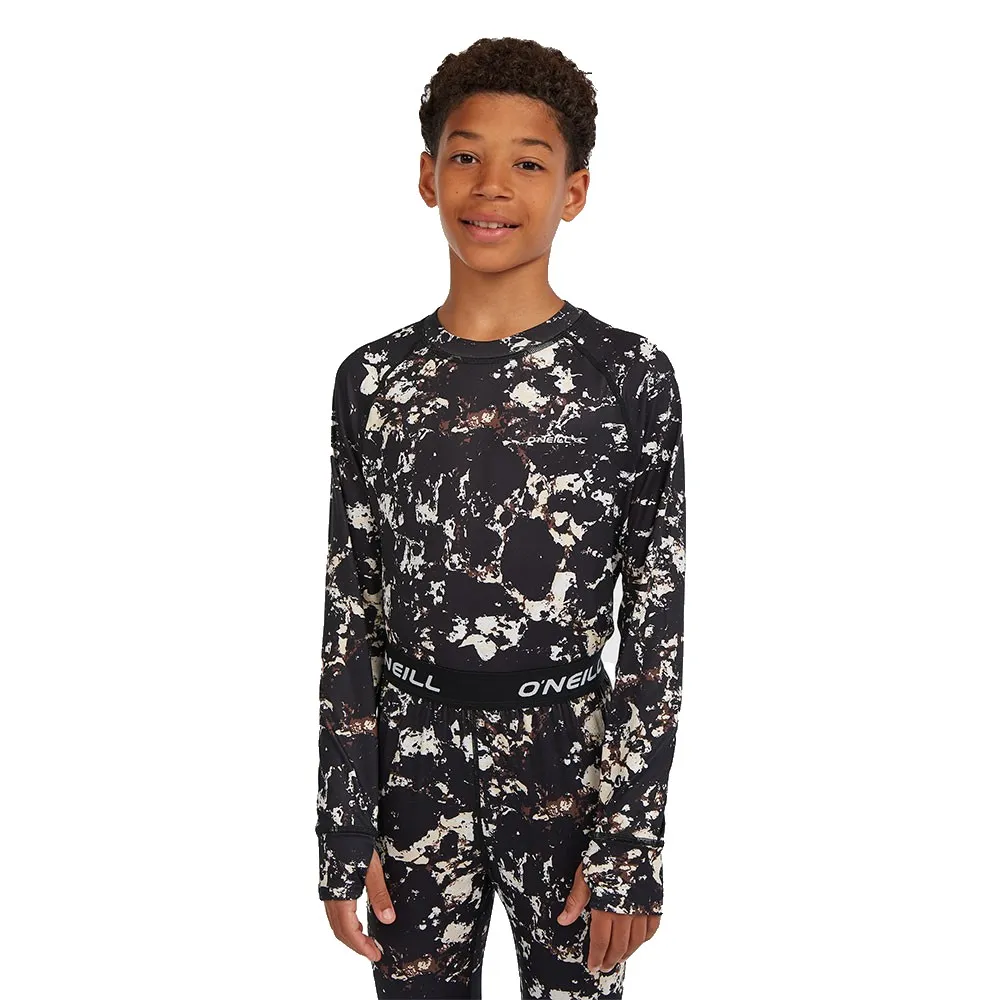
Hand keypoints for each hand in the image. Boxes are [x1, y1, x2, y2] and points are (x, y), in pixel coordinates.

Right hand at [323, 847, 396, 962]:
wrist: (340, 825)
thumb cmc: (356, 843)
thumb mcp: (373, 869)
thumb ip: (379, 895)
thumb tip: (388, 919)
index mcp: (340, 896)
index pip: (349, 931)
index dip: (362, 946)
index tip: (376, 955)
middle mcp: (330, 898)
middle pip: (340, 931)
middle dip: (356, 945)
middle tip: (374, 952)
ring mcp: (328, 892)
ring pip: (336, 924)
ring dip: (350, 936)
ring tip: (367, 942)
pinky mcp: (329, 886)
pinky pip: (335, 914)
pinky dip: (345, 924)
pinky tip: (356, 922)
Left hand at [556, 861, 660, 972]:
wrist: (631, 837)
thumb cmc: (604, 855)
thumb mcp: (584, 876)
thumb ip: (575, 901)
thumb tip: (562, 921)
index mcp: (606, 908)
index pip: (601, 942)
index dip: (596, 957)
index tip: (593, 966)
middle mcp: (626, 913)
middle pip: (620, 946)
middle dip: (611, 959)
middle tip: (605, 967)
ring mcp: (643, 909)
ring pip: (637, 941)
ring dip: (628, 953)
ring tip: (620, 958)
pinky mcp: (655, 902)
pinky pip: (652, 928)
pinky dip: (645, 939)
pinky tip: (638, 942)